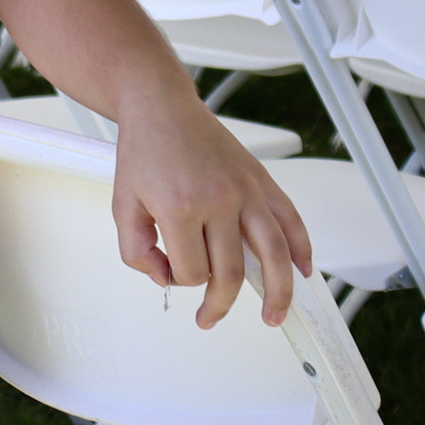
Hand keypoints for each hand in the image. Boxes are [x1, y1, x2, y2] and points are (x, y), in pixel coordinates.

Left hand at [110, 92, 313, 326]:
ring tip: (274, 316)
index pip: (191, 271)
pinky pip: (291, 220)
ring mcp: (245, 190)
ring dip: (279, 293)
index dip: (179, 280)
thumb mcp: (122, 205)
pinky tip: (302, 272)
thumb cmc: (143, 152)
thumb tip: (166, 278)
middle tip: (210, 317)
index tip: (171, 271)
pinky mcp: (261, 180)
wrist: (161, 107)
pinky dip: (302, 249)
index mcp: (180, 207)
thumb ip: (135, 250)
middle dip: (220, 303)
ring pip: (275, 254)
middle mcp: (219, 200)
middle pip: (230, 272)